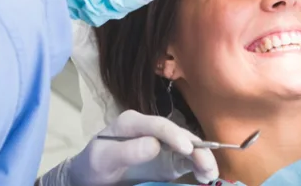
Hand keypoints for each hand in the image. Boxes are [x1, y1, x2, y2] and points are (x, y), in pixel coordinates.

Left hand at [38, 110, 217, 185]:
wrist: (90, 177)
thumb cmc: (94, 165)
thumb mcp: (103, 159)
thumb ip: (126, 151)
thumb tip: (154, 145)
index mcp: (133, 122)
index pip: (158, 125)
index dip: (174, 135)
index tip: (187, 149)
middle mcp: (151, 129)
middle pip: (178, 134)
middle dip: (196, 148)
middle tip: (207, 166)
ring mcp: (162, 143)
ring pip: (187, 145)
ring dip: (202, 157)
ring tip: (210, 174)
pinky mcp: (168, 158)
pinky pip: (187, 160)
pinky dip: (198, 166)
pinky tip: (205, 175)